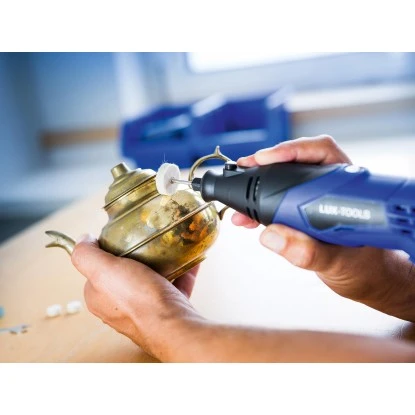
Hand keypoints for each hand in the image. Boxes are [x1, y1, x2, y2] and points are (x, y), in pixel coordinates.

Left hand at [71, 234, 203, 359]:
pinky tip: (189, 258)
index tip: (122, 236)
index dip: (107, 250)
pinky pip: (175, 285)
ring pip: (152, 278)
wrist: (175, 327)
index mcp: (99, 298)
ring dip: (162, 261)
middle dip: (138, 255)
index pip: (97, 268)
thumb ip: (86, 255)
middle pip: (126, 272)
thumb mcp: (103, 271)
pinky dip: (182, 271)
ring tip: (170, 245)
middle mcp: (120, 306)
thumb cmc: (138, 300)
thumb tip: (82, 239)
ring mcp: (146, 310)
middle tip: (148, 238)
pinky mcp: (167, 311)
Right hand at [233, 135, 414, 319]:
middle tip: (243, 172)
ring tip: (240, 207)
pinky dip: (260, 210)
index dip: (290, 150)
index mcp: (348, 188)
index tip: (265, 160)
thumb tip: (273, 236)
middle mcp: (332, 189)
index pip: (320, 152)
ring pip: (284, 183)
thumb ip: (309, 252)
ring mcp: (317, 201)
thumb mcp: (340, 263)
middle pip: (296, 162)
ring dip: (258, 190)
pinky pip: (280, 204)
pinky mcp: (305, 215)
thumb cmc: (367, 268)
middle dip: (265, 167)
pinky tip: (248, 220)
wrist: (369, 281)